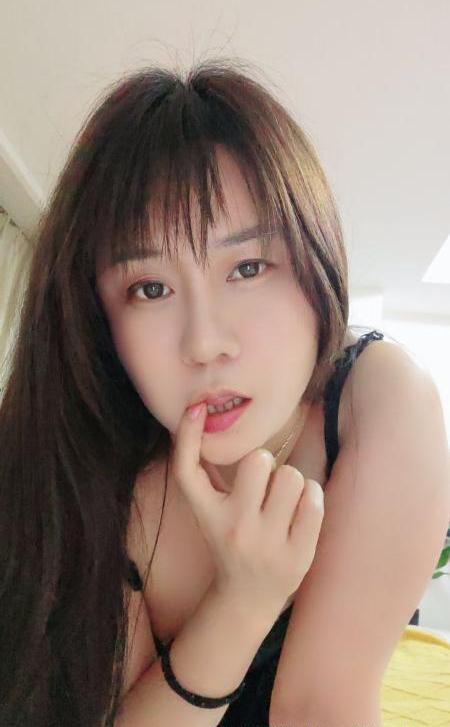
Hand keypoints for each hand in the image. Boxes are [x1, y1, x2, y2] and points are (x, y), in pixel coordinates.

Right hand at [171, 402, 324, 617]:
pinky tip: (302, 507)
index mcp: (207, 515)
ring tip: (283, 498)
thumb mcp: (208, 509)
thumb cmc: (229, 538)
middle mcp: (234, 529)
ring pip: (292, 476)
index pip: (188, 471)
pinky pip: (314, 499)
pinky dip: (312, 494)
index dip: (188, 436)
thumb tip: (197, 412)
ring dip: (291, 481)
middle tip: (264, 484)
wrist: (247, 598)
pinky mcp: (298, 555)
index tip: (196, 408)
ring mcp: (267, 545)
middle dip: (266, 464)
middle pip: (258, 461)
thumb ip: (204, 469)